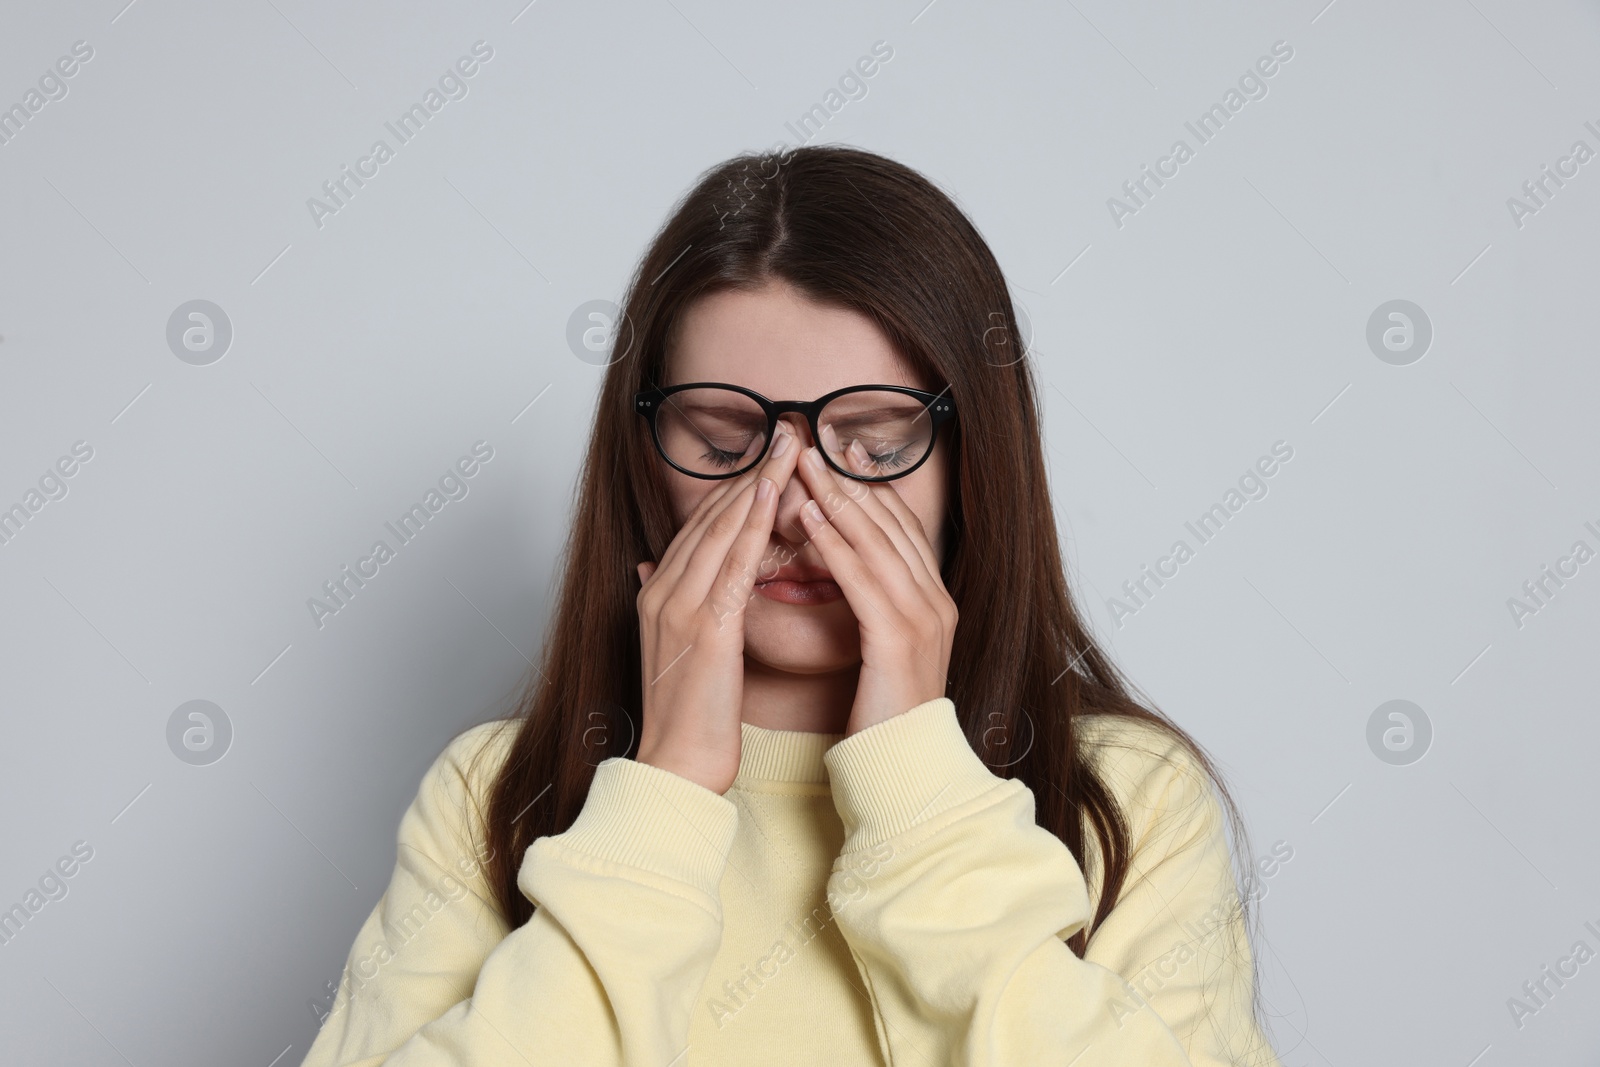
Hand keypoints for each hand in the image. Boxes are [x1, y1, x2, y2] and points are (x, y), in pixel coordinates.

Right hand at [633, 420, 804, 793]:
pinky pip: (732, 563)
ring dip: (757, 482)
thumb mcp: (673, 650)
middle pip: (709, 516)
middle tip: (787, 432)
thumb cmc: (687, 718)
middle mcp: (661, 591)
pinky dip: (752, 523)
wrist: (674, 768)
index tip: (769, 457)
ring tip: (789, 445)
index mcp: (656, 594)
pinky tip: (775, 494)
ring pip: (720, 529)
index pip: (699, 526)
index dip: (735, 488)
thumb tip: (652, 568)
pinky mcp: (704, 628)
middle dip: (750, 471)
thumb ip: (667, 604)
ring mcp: (678, 607)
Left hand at [792, 434, 957, 735]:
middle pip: (892, 523)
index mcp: (932, 600)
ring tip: (805, 466)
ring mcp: (922, 617)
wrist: (904, 766)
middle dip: (851, 480)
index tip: (842, 453)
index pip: (902, 527)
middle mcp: (935, 601)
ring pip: (878, 541)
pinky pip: (863, 579)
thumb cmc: (883, 712)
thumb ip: (872, 605)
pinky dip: (837, 544)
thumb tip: (845, 569)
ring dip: (839, 498)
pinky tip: (811, 518)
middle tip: (816, 443)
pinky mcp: (898, 638)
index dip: (870, 487)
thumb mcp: (883, 648)